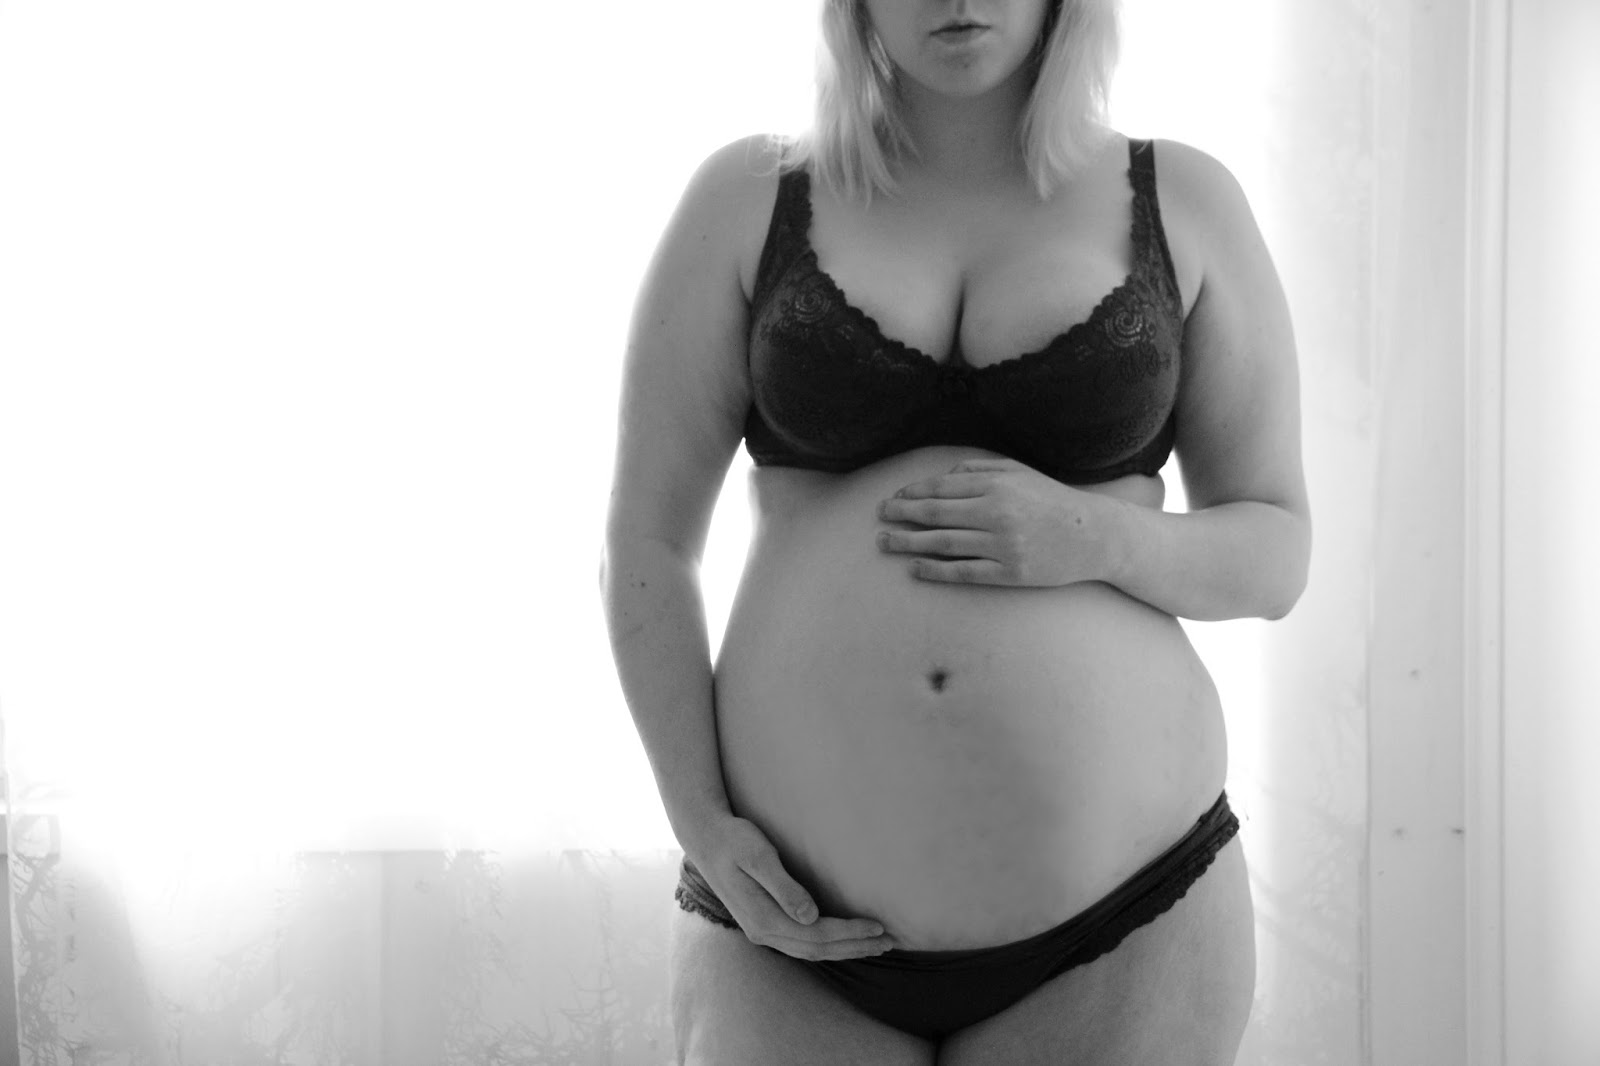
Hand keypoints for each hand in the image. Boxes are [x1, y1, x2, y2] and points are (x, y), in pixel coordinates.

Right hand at [685, 813, 896, 960]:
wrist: (705, 837)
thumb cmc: (734, 840)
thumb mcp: (758, 857)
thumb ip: (783, 887)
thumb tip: (811, 918)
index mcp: (763, 918)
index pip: (817, 934)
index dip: (850, 933)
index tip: (879, 926)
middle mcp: (764, 932)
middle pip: (818, 949)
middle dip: (856, 947)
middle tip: (891, 942)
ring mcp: (763, 931)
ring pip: (811, 950)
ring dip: (845, 949)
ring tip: (876, 945)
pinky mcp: (765, 923)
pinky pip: (803, 944)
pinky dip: (829, 945)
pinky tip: (845, 939)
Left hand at [876, 457, 1120, 586]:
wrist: (1093, 535)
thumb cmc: (1052, 500)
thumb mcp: (1019, 473)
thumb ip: (979, 471)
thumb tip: (942, 477)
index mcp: (997, 486)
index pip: (942, 488)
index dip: (913, 493)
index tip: (893, 497)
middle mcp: (996, 514)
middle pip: (936, 514)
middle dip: (902, 514)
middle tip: (879, 516)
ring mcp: (1003, 545)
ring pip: (943, 543)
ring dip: (909, 543)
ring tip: (884, 543)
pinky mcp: (1010, 573)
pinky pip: (964, 572)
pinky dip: (935, 570)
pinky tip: (915, 569)